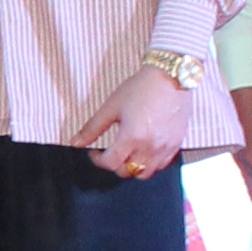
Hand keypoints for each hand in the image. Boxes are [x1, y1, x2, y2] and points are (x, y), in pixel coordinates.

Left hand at [87, 68, 194, 182]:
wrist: (171, 77)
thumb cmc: (140, 88)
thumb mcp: (112, 106)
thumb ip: (92, 128)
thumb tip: (75, 143)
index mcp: (132, 136)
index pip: (111, 163)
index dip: (98, 160)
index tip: (95, 152)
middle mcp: (150, 146)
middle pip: (127, 171)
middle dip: (115, 164)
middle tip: (111, 151)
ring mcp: (165, 147)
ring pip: (145, 173)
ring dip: (133, 167)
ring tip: (128, 153)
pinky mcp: (176, 144)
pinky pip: (161, 165)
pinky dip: (150, 163)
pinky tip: (144, 149)